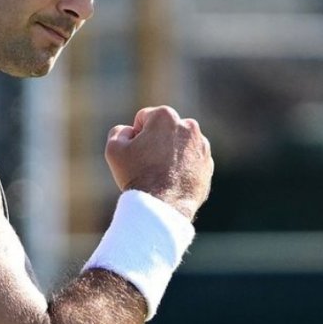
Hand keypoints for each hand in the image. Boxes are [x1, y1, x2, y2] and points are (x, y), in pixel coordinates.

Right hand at [104, 106, 212, 220]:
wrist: (163, 207)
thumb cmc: (137, 175)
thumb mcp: (114, 149)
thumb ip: (119, 131)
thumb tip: (130, 132)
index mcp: (165, 116)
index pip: (143, 119)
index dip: (135, 137)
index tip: (136, 153)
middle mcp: (188, 126)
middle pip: (163, 130)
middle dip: (155, 142)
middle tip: (147, 164)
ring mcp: (202, 146)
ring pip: (178, 145)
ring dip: (169, 154)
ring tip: (160, 174)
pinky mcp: (208, 165)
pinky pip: (190, 161)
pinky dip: (181, 168)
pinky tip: (171, 182)